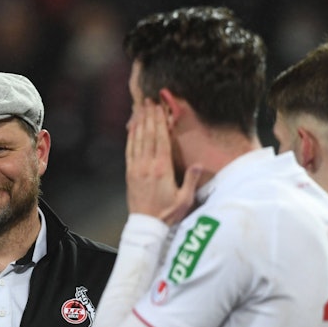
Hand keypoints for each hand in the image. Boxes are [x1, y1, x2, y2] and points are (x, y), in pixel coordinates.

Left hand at [126, 101, 201, 225]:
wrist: (146, 225)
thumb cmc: (168, 213)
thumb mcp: (185, 199)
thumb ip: (191, 180)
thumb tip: (198, 164)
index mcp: (162, 169)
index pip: (161, 140)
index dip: (159, 122)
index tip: (159, 108)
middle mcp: (147, 166)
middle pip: (148, 135)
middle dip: (149, 117)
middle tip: (149, 101)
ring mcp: (136, 169)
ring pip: (137, 140)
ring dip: (139, 123)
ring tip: (141, 108)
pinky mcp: (129, 173)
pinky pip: (129, 151)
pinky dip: (130, 137)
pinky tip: (132, 127)